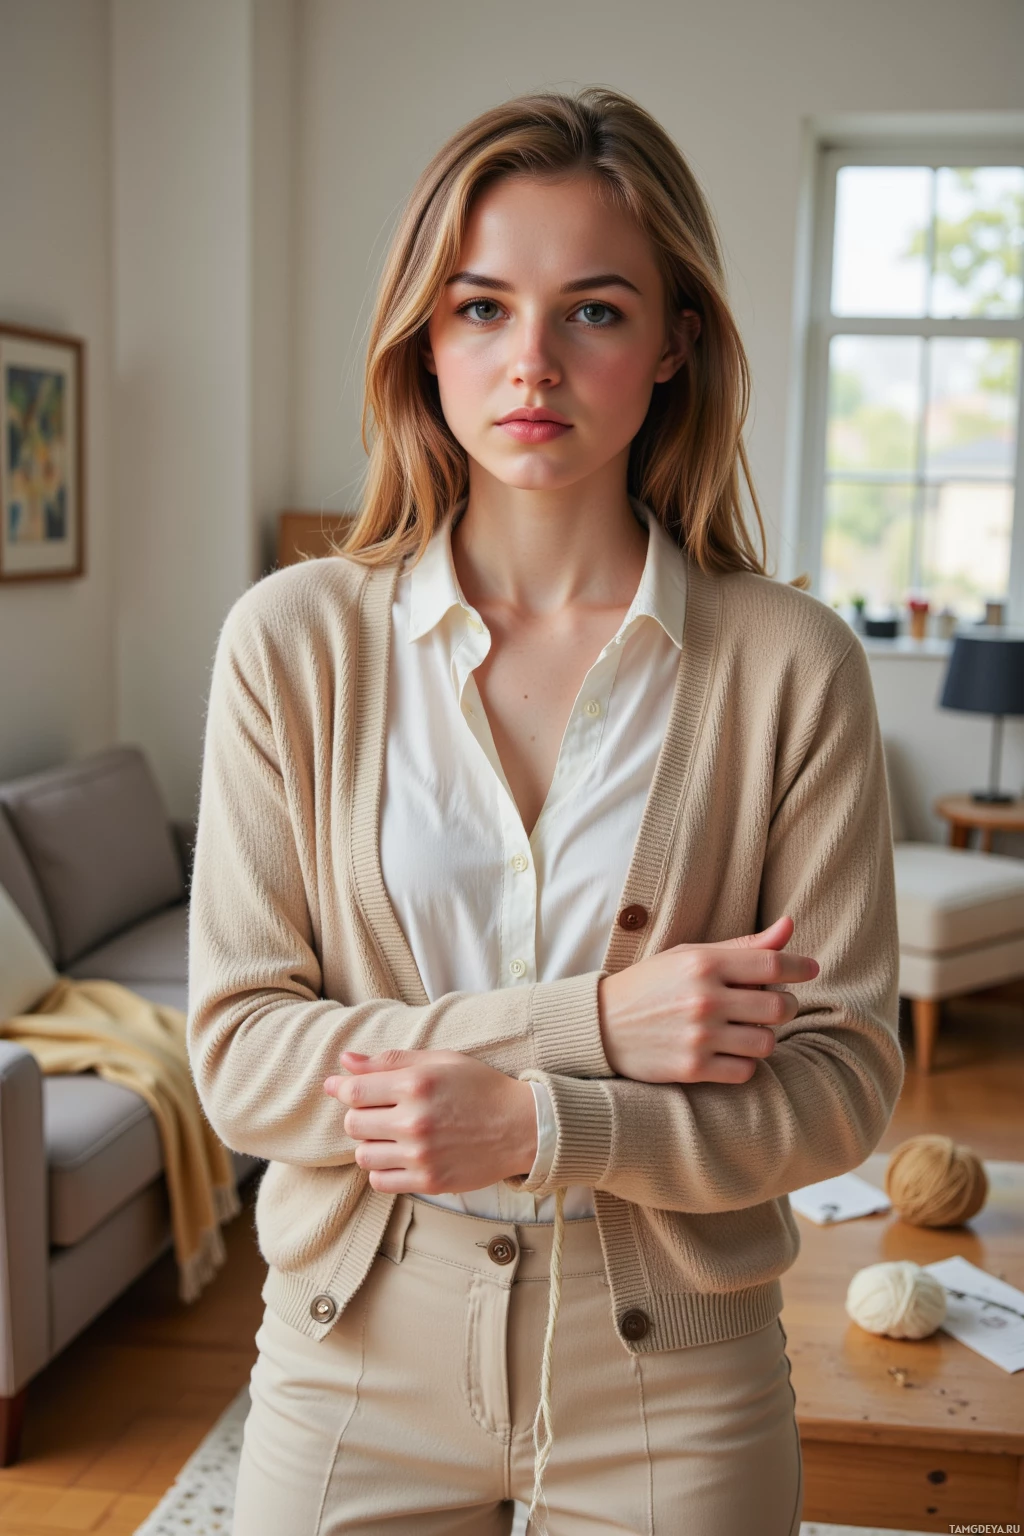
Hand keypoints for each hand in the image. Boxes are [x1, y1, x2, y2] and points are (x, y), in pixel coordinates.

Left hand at [323, 1048, 537, 1194]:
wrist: (521, 1126)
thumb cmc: (480, 1087)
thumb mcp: (440, 1061)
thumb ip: (390, 1060)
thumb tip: (345, 1061)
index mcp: (416, 1084)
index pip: (354, 1091)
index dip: (340, 1088)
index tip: (338, 1087)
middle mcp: (415, 1120)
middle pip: (353, 1124)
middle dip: (358, 1116)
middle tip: (378, 1112)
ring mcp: (421, 1155)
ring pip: (363, 1156)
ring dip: (370, 1144)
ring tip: (390, 1136)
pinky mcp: (429, 1181)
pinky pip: (381, 1182)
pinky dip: (382, 1170)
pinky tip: (398, 1156)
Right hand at [598, 913, 818, 1084]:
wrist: (601, 1025)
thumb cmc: (651, 985)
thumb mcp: (690, 955)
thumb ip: (743, 946)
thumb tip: (790, 927)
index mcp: (703, 963)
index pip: (773, 964)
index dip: (800, 967)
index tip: (809, 969)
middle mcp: (704, 998)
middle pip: (780, 1007)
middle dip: (785, 1006)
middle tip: (771, 1005)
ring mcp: (699, 1036)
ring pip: (766, 1042)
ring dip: (764, 1037)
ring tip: (746, 1030)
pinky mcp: (692, 1068)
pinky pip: (746, 1071)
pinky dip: (744, 1063)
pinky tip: (728, 1051)